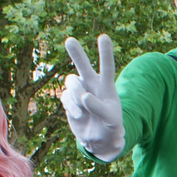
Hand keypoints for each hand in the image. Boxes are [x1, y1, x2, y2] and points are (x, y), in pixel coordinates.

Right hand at [62, 35, 125, 161]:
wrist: (99, 138)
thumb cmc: (110, 126)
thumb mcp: (110, 119)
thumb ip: (99, 107)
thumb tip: (83, 96)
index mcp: (106, 86)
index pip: (107, 67)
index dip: (105, 52)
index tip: (104, 37)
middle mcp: (91, 84)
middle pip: (83, 66)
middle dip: (76, 53)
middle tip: (70, 41)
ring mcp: (79, 91)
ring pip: (71, 82)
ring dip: (75, 94)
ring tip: (83, 111)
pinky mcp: (69, 100)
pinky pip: (65, 97)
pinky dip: (71, 107)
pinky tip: (79, 116)